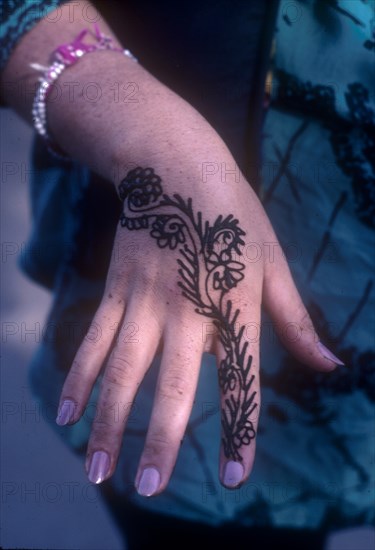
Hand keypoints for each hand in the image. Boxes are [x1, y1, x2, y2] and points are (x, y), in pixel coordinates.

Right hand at [55, 159, 342, 494]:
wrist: (175, 165)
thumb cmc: (234, 215)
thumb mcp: (274, 262)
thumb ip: (297, 321)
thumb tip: (331, 365)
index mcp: (235, 303)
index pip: (240, 377)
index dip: (240, 429)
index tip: (237, 476)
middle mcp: (187, 308)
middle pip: (173, 384)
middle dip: (161, 440)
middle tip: (148, 488)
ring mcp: (144, 299)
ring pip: (122, 370)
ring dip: (109, 422)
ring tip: (98, 470)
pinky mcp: (116, 290)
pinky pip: (94, 340)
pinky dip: (81, 378)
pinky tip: (70, 413)